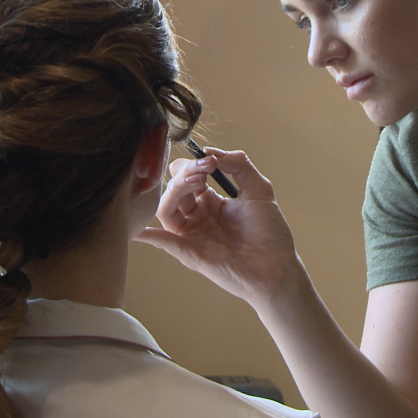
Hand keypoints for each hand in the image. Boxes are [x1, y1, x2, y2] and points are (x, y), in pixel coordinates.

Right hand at [135, 148, 305, 306]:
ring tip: (196, 182)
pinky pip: (164, 242)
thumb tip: (211, 151)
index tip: (211, 161)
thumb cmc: (269, 233)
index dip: (194, 165)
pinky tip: (141, 230)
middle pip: (174, 188)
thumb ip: (239, 164)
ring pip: (166, 208)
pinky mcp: (190, 253)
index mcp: (210, 201)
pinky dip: (150, 236)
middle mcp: (197, 216)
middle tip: (205, 169)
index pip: (187, 176)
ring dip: (175, 191)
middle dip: (186, 173)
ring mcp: (191, 234)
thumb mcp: (258, 189)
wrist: (277, 267)